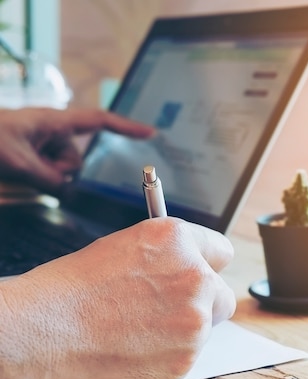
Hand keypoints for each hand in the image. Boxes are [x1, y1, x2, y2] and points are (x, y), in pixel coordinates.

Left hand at [0, 107, 154, 193]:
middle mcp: (51, 132)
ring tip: (17, 168)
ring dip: (44, 176)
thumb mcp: (17, 161)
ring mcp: (41, 145)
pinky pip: (48, 175)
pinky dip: (38, 178)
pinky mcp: (32, 157)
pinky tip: (19, 172)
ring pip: (61, 171)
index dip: (127, 128)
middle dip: (59, 170)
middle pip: (76, 158)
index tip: (150, 133)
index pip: (99, 121)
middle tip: (31, 169)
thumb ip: (47, 177)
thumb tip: (64, 189)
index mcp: (54, 121)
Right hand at [0, 217, 235, 378]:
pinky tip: (135, 348)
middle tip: (170, 310)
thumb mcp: (125, 249)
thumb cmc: (71, 290)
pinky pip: (188, 354)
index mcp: (177, 240)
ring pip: (207, 325)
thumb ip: (168, 256)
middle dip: (203, 302)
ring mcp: (194, 319)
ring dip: (184, 329)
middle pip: (222, 293)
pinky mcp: (185, 357)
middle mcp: (195, 275)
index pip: (221, 250)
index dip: (208, 264)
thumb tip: (188, 265)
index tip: (201, 273)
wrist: (41, 334)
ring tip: (139, 330)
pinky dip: (169, 354)